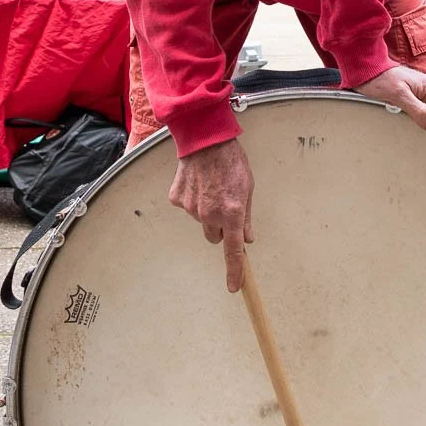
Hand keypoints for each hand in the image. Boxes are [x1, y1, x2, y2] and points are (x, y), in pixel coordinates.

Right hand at [169, 138, 253, 292]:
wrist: (205, 139)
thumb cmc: (231, 161)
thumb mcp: (248, 188)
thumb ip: (246, 217)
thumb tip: (247, 238)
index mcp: (231, 213)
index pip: (233, 251)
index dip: (235, 271)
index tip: (235, 287)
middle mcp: (210, 214)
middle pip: (214, 236)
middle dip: (220, 227)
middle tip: (224, 204)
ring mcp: (191, 208)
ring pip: (201, 220)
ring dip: (206, 210)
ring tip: (212, 186)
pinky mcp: (177, 199)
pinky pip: (186, 207)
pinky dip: (192, 198)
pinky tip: (198, 182)